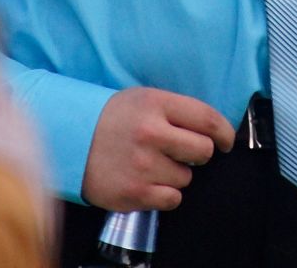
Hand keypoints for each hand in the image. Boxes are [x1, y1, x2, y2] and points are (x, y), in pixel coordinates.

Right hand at [82, 87, 236, 211]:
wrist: (70, 140)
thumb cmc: (113, 119)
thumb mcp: (143, 99)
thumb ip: (177, 110)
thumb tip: (215, 130)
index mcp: (156, 104)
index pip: (208, 119)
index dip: (225, 132)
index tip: (226, 141)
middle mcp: (151, 133)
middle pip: (203, 151)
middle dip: (199, 154)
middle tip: (183, 153)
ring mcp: (143, 165)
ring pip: (187, 177)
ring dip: (176, 174)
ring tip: (152, 164)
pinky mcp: (135, 192)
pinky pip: (173, 198)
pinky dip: (165, 193)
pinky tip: (148, 181)